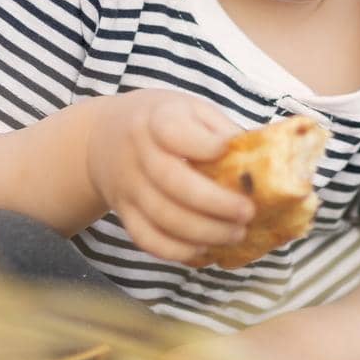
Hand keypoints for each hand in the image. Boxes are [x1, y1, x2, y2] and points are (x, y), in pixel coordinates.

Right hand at [87, 88, 256, 265]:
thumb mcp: (189, 108)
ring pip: (163, 216)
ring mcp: (128, 186)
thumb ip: (219, 130)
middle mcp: (138, 153)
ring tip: (236, 234)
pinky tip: (205, 250)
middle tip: (247, 213)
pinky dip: (177, 250)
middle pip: (172, 182)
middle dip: (215, 203)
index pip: (173, 130)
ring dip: (203, 232)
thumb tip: (259, 162)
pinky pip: (147, 238)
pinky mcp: (124, 213)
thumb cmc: (162, 122)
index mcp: (157, 118)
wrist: (100, 138)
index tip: (227, 149)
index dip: (202, 144)